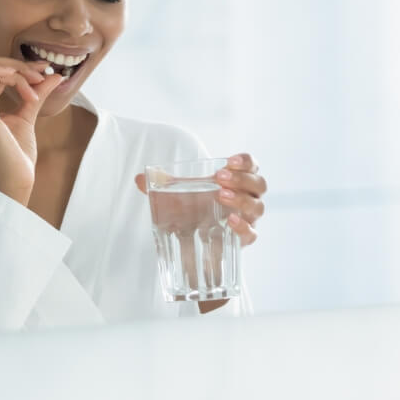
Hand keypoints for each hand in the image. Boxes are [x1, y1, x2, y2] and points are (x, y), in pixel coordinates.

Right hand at [0, 55, 65, 203]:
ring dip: (17, 69)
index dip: (19, 66)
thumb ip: (37, 94)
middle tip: (42, 74)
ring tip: (37, 83)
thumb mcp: (28, 116)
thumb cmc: (17, 156)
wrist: (15, 181)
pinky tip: (28, 87)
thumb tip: (53, 75)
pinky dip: (9, 74)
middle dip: (19, 64)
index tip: (44, 71)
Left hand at [134, 152, 266, 246]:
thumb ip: (163, 184)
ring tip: (221, 196)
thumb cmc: (194, 206)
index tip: (229, 161)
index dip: (246, 162)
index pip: (252, 165)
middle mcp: (249, 197)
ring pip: (258, 207)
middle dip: (242, 180)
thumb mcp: (181, 192)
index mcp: (239, 180)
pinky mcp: (244, 239)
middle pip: (259, 184)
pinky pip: (252, 233)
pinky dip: (243, 227)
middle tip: (220, 178)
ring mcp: (249, 218)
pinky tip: (230, 221)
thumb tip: (139, 179)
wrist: (198, 234)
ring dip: (242, 200)